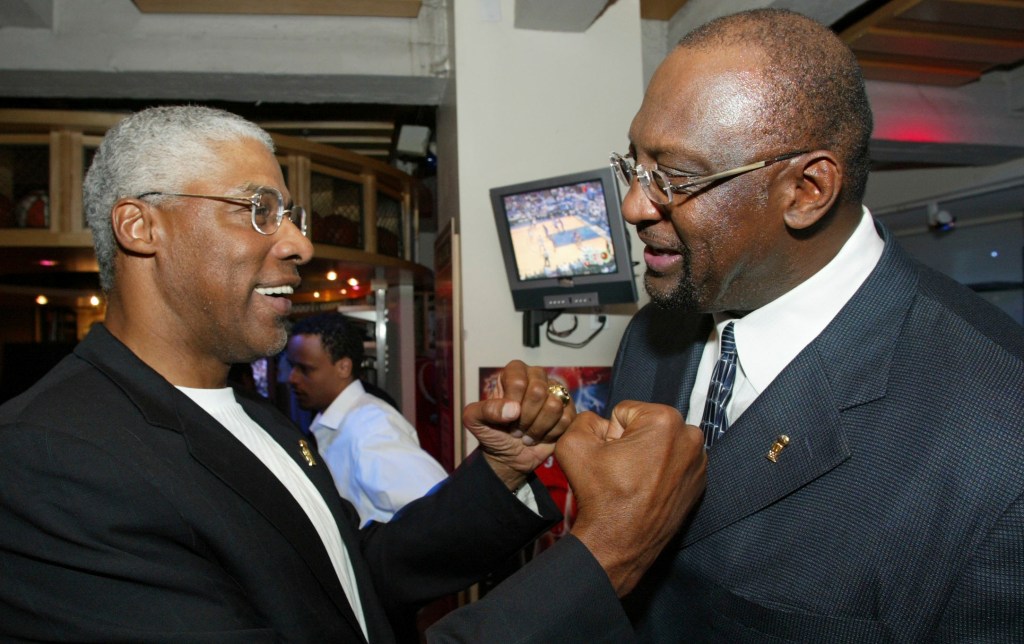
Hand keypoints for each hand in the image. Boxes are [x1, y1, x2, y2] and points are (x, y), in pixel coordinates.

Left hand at [463, 360, 574, 490]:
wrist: (509, 456)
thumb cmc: (492, 433)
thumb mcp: (475, 420)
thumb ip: (485, 409)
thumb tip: (513, 409)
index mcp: (515, 372)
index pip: (518, 380)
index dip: (511, 403)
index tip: (505, 418)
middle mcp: (537, 377)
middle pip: (539, 391)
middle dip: (525, 417)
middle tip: (517, 428)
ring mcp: (556, 393)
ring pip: (554, 405)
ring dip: (537, 428)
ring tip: (527, 433)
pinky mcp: (569, 411)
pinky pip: (566, 419)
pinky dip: (550, 434)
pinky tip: (541, 436)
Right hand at [557, 401, 705, 596]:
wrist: (619, 543)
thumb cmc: (601, 497)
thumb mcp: (573, 445)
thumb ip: (584, 418)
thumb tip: (599, 421)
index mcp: (665, 421)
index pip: (625, 412)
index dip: (611, 434)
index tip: (612, 458)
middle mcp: (690, 437)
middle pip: (647, 426)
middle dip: (631, 442)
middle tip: (621, 470)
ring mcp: (699, 462)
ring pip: (661, 444)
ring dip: (646, 456)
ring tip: (633, 481)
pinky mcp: (700, 483)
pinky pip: (673, 464)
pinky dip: (660, 472)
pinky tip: (647, 490)